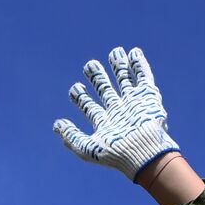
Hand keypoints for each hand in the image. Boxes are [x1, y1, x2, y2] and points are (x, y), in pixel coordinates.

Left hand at [54, 47, 177, 181]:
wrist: (143, 151)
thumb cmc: (116, 153)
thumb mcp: (88, 148)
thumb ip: (71, 136)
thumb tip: (56, 125)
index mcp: (105, 123)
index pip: (90, 107)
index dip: (81, 97)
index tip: (75, 88)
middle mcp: (118, 111)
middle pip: (105, 90)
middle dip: (97, 77)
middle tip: (89, 65)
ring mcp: (133, 103)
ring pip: (125, 80)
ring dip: (119, 66)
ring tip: (114, 52)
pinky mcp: (148, 96)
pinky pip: (144, 76)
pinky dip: (139, 64)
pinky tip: (134, 53)